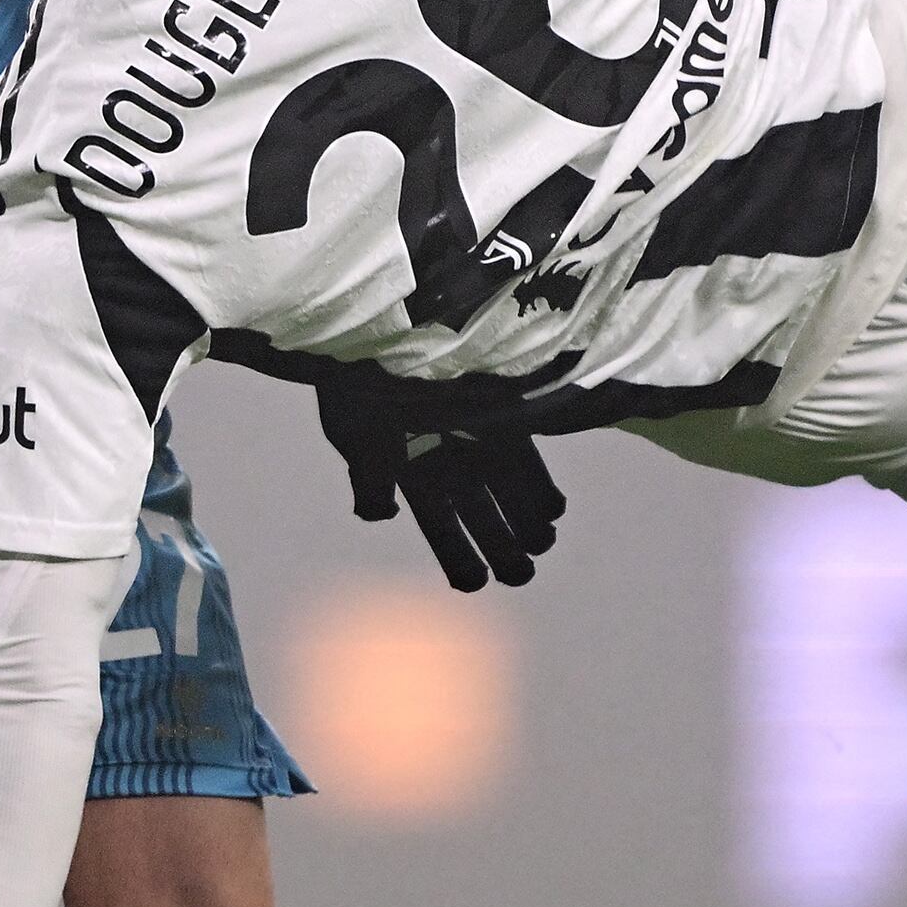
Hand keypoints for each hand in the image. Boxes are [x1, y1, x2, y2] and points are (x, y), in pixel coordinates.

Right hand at [314, 372, 564, 591]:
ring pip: (509, 499)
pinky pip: (529, 464)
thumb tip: (382, 516)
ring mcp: (479, 442)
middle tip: (523, 574)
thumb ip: (368, 481)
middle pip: (482, 520)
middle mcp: (450, 463)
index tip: (475, 582)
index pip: (439, 530)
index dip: (458, 558)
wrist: (388, 324)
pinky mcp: (505, 419)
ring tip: (542, 544)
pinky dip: (542, 491)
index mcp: (412, 475)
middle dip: (503, 551)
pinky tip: (554, 509)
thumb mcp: (352, 435)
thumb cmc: (362, 381)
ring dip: (528, 527)